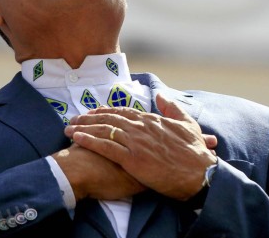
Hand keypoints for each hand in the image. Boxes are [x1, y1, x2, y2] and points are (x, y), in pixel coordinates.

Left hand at [64, 93, 216, 200]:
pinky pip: (105, 147)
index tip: (92, 112)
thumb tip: (161, 95)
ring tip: (68, 127)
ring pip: (103, 130)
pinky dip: (89, 141)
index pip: (123, 111)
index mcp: (152, 120)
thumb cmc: (195, 153)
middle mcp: (141, 127)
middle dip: (89, 118)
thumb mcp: (188, 124)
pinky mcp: (132, 159)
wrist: (200, 174)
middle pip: (109, 118)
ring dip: (83, 128)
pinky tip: (76, 139)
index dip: (105, 111)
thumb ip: (172, 108)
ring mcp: (136, 142)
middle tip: (74, 118)